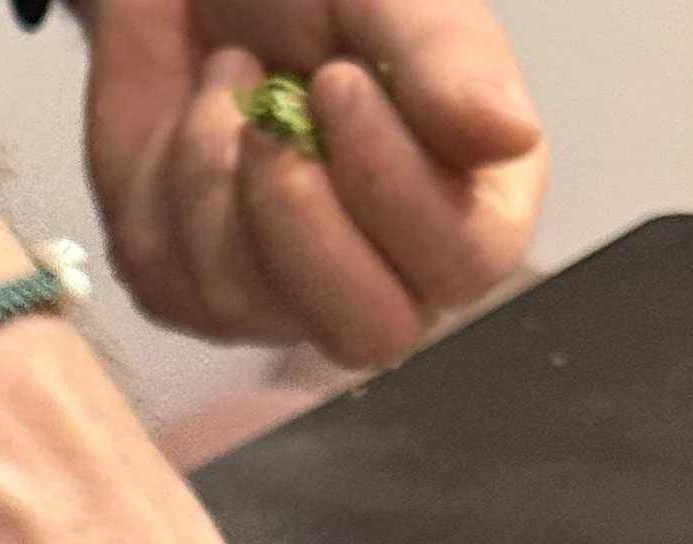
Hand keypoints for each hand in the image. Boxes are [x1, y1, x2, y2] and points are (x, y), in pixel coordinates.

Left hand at [85, 0, 546, 370]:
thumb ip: (451, 61)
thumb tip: (511, 137)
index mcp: (469, 192)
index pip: (468, 263)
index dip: (396, 187)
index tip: (337, 80)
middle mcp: (385, 267)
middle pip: (373, 333)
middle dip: (308, 224)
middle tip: (275, 119)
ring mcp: (284, 295)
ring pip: (254, 304)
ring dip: (226, 176)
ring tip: (237, 79)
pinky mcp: (193, 293)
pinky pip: (181, 280)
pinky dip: (181, 173)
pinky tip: (201, 111)